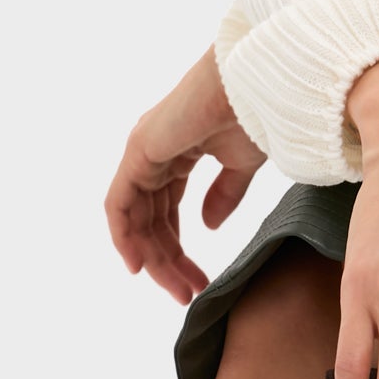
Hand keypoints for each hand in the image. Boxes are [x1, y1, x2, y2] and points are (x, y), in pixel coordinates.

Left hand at [104, 45, 266, 303]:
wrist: (260, 83)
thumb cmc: (256, 111)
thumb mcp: (241, 165)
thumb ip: (223, 195)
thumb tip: (208, 226)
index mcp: (177, 154)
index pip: (168, 211)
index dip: (179, 249)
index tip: (197, 282)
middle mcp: (155, 155)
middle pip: (152, 222)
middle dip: (169, 262)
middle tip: (188, 295)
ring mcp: (143, 152)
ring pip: (136, 220)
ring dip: (153, 259)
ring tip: (177, 290)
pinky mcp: (138, 152)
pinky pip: (118, 205)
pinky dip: (123, 237)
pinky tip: (137, 266)